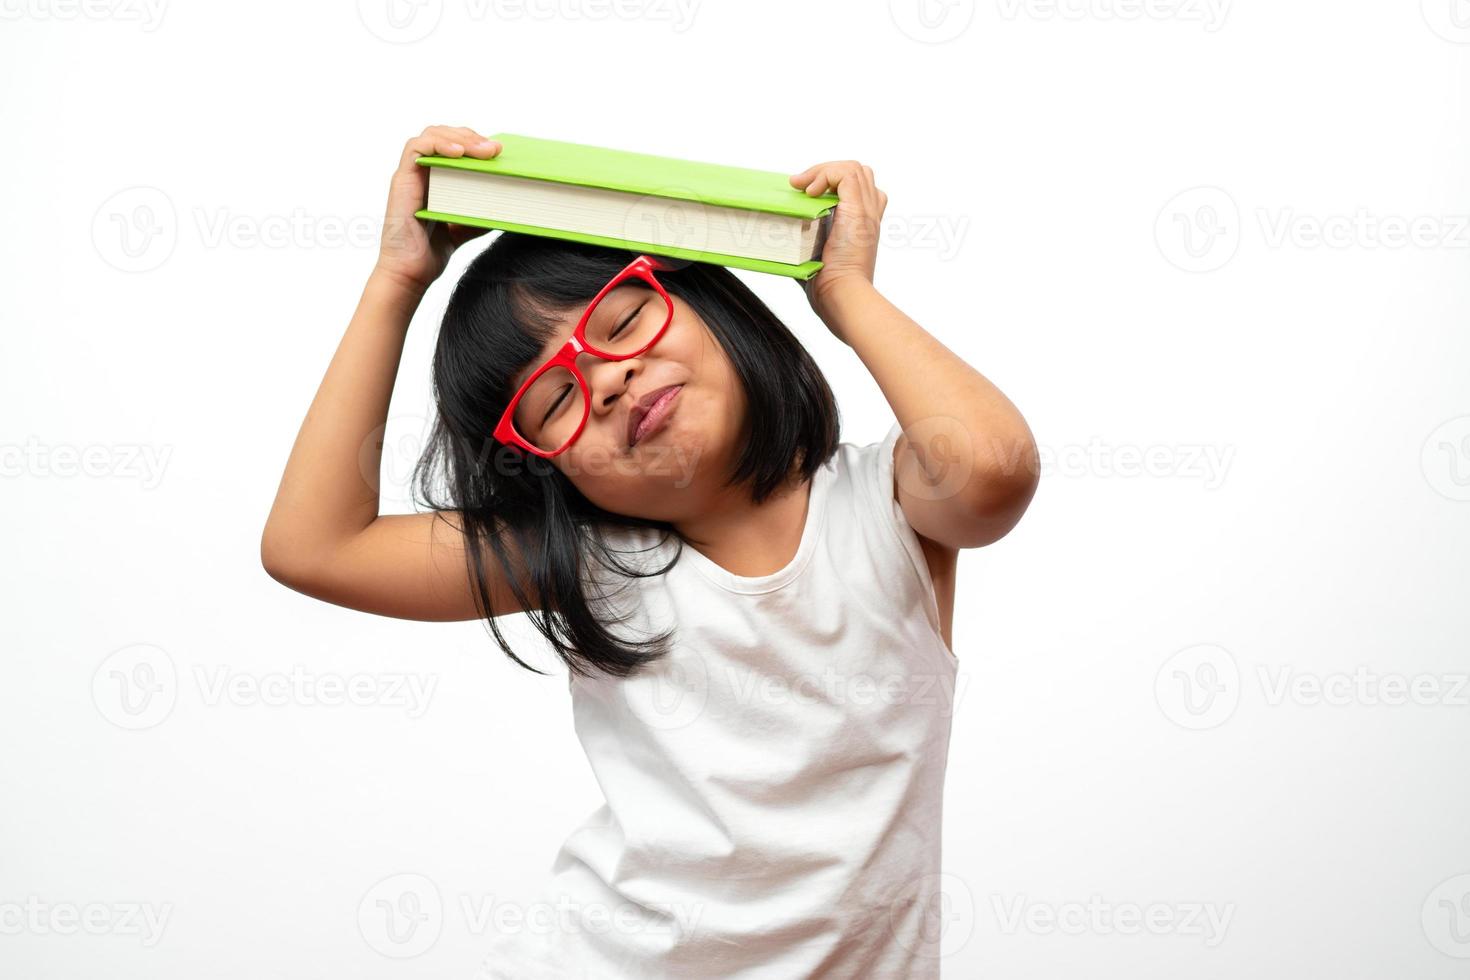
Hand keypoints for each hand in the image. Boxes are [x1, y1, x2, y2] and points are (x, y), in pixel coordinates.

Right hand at [373, 125, 500, 292]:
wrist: (411, 272)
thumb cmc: (433, 251)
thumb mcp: (466, 227)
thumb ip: (482, 212)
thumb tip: (512, 205)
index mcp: (436, 178)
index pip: (455, 145)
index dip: (476, 142)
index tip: (499, 151)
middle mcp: (422, 172)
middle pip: (445, 135)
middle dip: (472, 137)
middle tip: (495, 149)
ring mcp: (410, 174)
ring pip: (431, 136)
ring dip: (460, 138)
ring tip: (483, 150)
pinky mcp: (402, 180)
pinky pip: (416, 148)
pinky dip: (439, 144)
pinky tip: (459, 152)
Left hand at [788, 159, 887, 322]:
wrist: (842, 296)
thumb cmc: (828, 287)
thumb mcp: (813, 259)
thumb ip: (802, 245)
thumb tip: (774, 243)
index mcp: (864, 225)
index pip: (860, 190)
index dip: (834, 185)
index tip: (809, 194)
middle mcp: (869, 215)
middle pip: (859, 173)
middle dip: (828, 172)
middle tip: (804, 188)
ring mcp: (865, 211)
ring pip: (852, 168)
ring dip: (823, 171)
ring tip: (803, 187)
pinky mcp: (857, 211)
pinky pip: (845, 173)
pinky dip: (825, 175)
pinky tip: (809, 192)